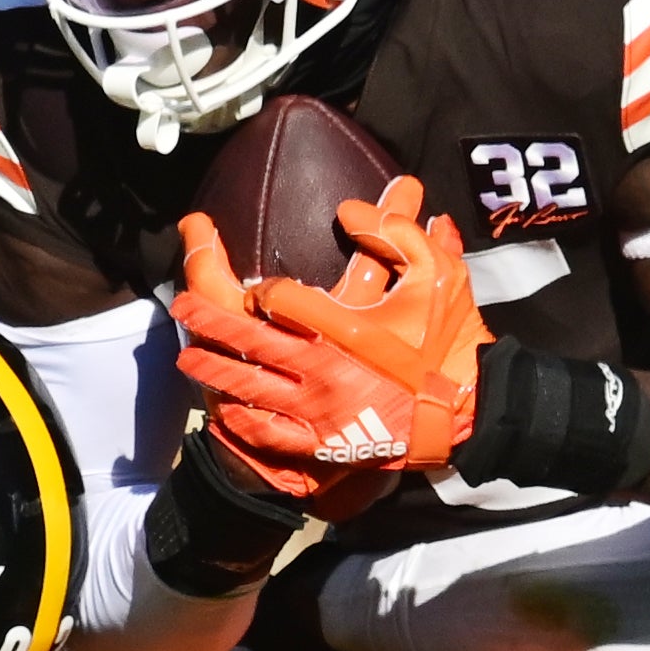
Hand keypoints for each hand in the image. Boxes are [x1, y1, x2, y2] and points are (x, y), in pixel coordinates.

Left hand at [174, 177, 489, 477]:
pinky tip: (226, 408)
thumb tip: (355, 207)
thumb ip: (398, 234)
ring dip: (214, 369)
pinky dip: (245, 419)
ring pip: (250, 386)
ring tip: (187, 356)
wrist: (468, 417)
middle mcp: (321, 367)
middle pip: (249, 339)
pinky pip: (271, 431)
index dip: (264, 290)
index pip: (284, 300)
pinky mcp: (322, 442)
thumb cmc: (452, 347)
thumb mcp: (440, 277)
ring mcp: (317, 409)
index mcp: (344, 329)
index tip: (257, 286)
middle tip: (181, 305)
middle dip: (209, 319)